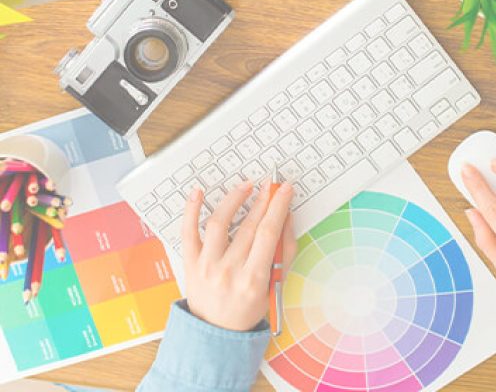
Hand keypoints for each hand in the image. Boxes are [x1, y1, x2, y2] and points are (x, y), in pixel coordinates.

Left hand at [182, 179, 296, 331]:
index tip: (284, 189)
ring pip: (219, 223)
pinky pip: (188, 232)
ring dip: (234, 199)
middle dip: (263, 201)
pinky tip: (198, 192)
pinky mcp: (190, 262)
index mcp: (253, 280)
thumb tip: (286, 217)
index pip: (268, 233)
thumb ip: (283, 251)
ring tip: (245, 186)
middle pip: (248, 226)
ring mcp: (207, 266)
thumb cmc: (248, 308)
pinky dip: (191, 210)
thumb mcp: (274, 285)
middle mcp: (229, 271)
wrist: (216, 332)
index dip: (278, 207)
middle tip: (270, 185)